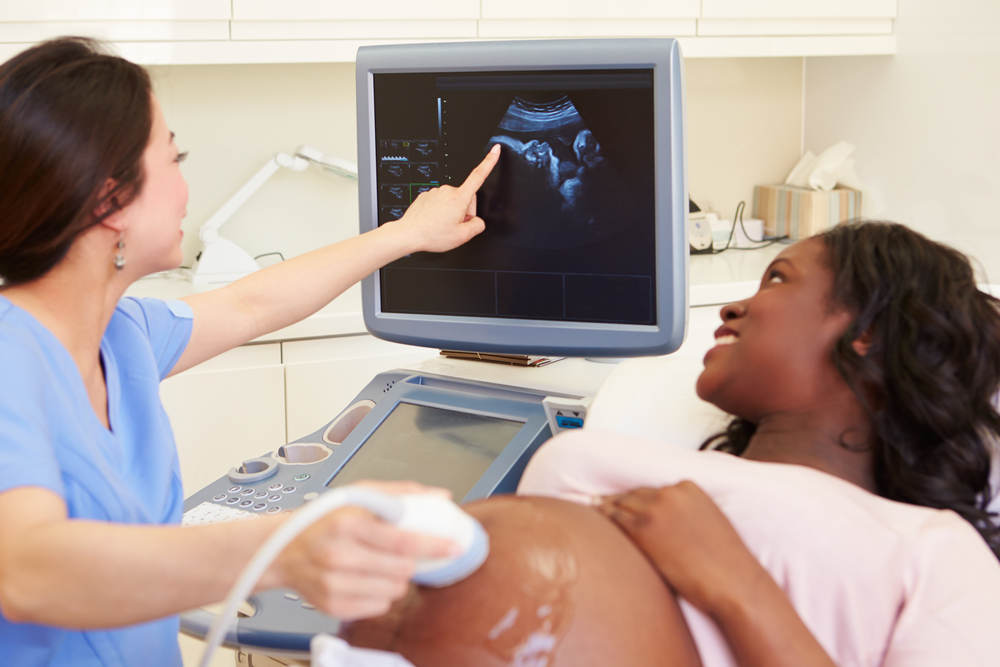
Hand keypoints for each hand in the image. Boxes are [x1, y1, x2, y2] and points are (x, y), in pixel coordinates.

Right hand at [272, 490, 458, 619]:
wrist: (283, 549)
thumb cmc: (324, 520)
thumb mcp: (358, 495)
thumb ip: (401, 493)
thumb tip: (439, 496)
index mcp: (348, 524)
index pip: (403, 540)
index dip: (433, 545)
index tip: (453, 547)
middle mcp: (339, 555)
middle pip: (402, 569)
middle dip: (411, 561)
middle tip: (403, 554)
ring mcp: (334, 583)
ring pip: (394, 590)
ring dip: (397, 579)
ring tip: (381, 565)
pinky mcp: (332, 605)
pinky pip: (378, 606)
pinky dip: (381, 594)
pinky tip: (367, 579)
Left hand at [392, 144, 499, 253]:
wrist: (409, 234)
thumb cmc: (432, 235)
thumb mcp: (462, 237)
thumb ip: (477, 226)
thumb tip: (477, 222)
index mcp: (459, 198)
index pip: (479, 175)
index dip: (489, 161)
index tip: (495, 150)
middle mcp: (447, 191)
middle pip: (465, 197)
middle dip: (464, 211)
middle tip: (455, 225)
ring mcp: (436, 192)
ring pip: (452, 201)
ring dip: (451, 212)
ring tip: (442, 225)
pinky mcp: (426, 195)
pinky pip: (440, 202)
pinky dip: (440, 211)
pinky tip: (434, 221)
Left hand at [597, 482, 763, 614]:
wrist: (731, 580)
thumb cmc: (725, 560)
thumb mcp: (710, 521)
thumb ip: (688, 511)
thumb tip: (671, 521)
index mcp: (689, 487)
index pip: (654, 489)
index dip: (639, 497)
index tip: (627, 500)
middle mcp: (669, 493)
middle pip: (636, 494)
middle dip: (622, 501)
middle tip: (603, 502)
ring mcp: (654, 509)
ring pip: (622, 503)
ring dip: (609, 507)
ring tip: (595, 508)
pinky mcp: (642, 528)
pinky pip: (615, 519)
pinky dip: (604, 517)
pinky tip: (595, 517)